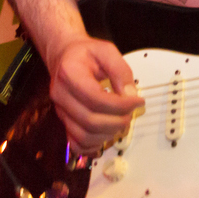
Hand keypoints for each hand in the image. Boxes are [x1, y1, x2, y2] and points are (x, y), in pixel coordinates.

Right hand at [45, 35, 143, 154]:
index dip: (120, 105)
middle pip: (90, 121)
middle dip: (117, 122)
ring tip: (121, 122)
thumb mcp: (106, 51)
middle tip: (131, 114)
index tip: (138, 101)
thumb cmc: (85, 53)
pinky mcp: (64, 121)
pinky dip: (92, 146)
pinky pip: (76, 143)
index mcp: (69, 74)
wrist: (65, 56)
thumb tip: (130, 95)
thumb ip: (120, 71)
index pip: (96, 99)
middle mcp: (61, 95)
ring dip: (108, 134)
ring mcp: (60, 111)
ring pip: (84, 136)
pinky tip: (106, 137)